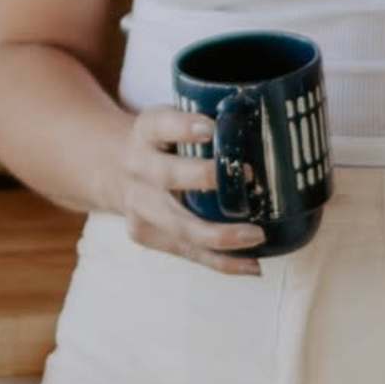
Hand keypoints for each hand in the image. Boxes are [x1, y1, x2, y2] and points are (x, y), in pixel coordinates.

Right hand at [115, 103, 264, 267]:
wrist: (113, 170)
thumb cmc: (163, 144)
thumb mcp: (171, 121)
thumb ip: (204, 119)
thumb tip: (271, 118)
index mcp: (146, 131)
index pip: (162, 125)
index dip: (184, 127)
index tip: (211, 128)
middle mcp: (138, 168)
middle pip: (167, 177)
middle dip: (205, 179)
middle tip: (249, 175)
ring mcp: (140, 206)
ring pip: (180, 225)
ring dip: (221, 234)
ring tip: (257, 235)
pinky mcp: (147, 234)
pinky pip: (189, 252)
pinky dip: (222, 261)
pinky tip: (253, 265)